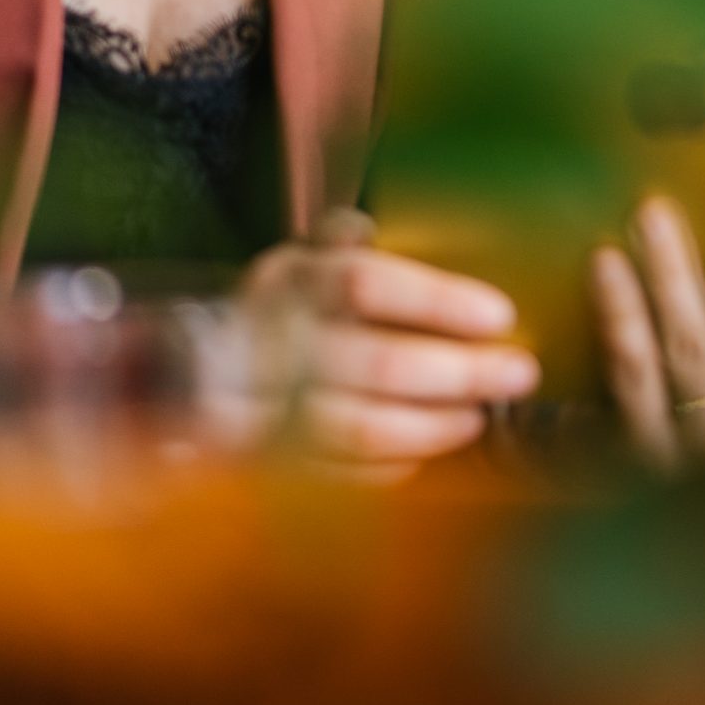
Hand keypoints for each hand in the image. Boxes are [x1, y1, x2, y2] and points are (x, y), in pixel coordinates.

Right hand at [242, 209, 539, 480]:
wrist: (187, 373)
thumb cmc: (281, 310)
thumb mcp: (305, 260)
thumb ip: (351, 245)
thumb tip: (391, 230)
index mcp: (290, 278)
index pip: (365, 283)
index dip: (439, 300)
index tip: (500, 316)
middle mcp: (268, 339)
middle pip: (376, 362)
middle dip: (460, 373)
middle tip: (518, 373)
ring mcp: (258, 407)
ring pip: (358, 428)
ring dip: (431, 427)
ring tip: (477, 417)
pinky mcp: (258, 464)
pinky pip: (335, 475)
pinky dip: (388, 468)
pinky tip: (425, 451)